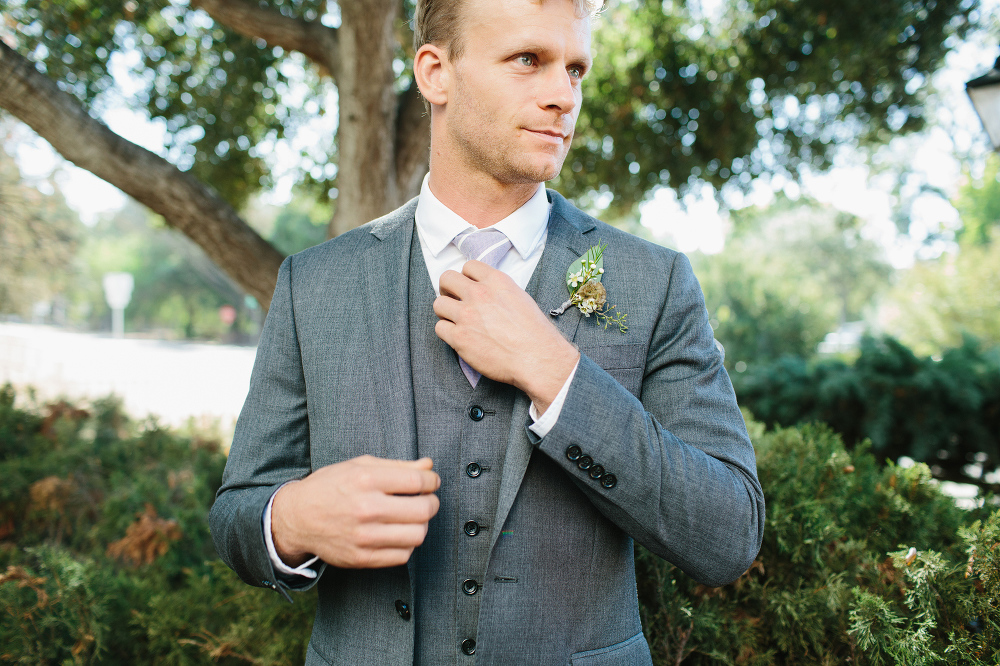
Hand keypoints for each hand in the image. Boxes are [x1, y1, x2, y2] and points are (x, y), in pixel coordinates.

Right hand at [270, 455, 440, 568]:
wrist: (297, 517)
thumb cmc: (330, 486)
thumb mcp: (360, 466)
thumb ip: (397, 466)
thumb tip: (429, 466)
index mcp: (366, 480)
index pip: (417, 481)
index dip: (431, 481)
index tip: (431, 482)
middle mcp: (365, 508)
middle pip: (423, 509)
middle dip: (432, 502)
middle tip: (426, 499)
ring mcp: (363, 536)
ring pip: (417, 535)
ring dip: (422, 525)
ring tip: (412, 517)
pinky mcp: (361, 558)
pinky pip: (402, 555)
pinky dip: (407, 544)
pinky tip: (399, 533)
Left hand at [434, 260, 578, 412]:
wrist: (537, 358)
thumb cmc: (535, 333)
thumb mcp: (521, 298)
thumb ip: (499, 291)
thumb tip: (486, 293)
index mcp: (497, 281)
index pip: (469, 266)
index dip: (466, 277)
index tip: (467, 287)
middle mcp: (479, 294)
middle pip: (446, 279)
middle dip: (447, 289)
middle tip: (454, 300)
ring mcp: (467, 315)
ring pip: (438, 304)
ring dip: (445, 312)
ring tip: (456, 320)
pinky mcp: (460, 337)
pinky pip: (440, 328)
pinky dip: (447, 332)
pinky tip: (459, 337)